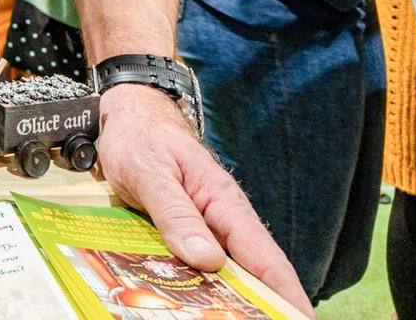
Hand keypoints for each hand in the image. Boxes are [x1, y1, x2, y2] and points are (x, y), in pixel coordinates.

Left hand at [95, 84, 312, 316]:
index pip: (264, 256)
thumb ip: (176, 214)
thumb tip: (208, 260)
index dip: (286, 293)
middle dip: (262, 305)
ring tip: (226, 318)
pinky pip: (200, 264)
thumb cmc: (141, 139)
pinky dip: (202, 286)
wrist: (130, 116)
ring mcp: (207, 227)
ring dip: (230, 300)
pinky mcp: (188, 231)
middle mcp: (222, 218)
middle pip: (251, 272)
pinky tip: (196, 306)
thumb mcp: (151, 174)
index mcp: (223, 202)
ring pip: (226, 273)